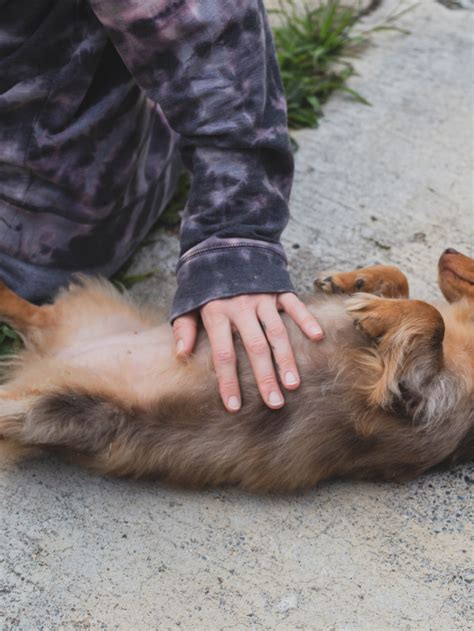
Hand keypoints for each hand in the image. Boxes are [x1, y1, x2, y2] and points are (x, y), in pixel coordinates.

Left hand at [172, 293, 323, 411]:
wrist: (225, 242)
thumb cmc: (206, 281)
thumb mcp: (188, 301)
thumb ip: (185, 326)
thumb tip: (180, 354)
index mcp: (216, 313)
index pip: (223, 354)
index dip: (228, 381)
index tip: (234, 406)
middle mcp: (240, 307)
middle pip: (255, 348)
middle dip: (264, 378)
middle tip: (274, 404)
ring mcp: (262, 298)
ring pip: (276, 332)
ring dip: (286, 359)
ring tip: (293, 385)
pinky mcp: (278, 288)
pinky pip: (294, 306)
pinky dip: (306, 320)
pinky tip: (316, 338)